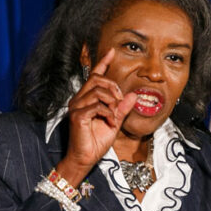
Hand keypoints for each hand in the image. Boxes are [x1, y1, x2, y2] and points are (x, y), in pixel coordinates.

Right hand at [57, 48, 137, 183]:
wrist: (85, 158)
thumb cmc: (96, 141)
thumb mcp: (115, 122)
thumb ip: (123, 109)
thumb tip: (133, 95)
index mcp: (87, 99)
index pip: (94, 75)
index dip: (103, 62)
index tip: (112, 52)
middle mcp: (79, 99)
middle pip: (98, 80)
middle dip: (114, 88)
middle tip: (120, 103)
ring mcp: (76, 107)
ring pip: (99, 92)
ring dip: (112, 103)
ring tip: (115, 116)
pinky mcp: (77, 116)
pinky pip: (97, 106)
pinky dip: (108, 113)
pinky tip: (110, 122)